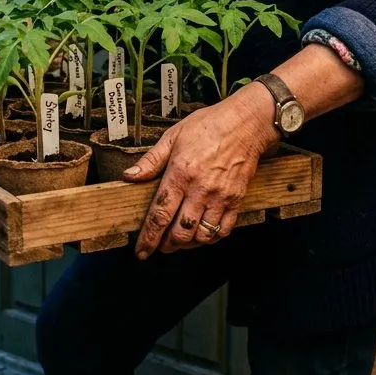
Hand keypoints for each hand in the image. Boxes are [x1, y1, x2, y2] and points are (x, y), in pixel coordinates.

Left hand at [122, 83, 276, 257]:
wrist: (246, 123)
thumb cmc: (209, 126)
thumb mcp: (173, 137)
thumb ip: (150, 161)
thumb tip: (129, 176)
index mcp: (180, 174)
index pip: (160, 214)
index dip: (149, 237)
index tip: (142, 251)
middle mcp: (200, 189)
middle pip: (180, 232)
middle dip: (166, 245)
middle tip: (159, 246)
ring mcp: (220, 197)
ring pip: (202, 235)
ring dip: (188, 244)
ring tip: (179, 241)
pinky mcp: (237, 200)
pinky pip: (224, 230)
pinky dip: (211, 238)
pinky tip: (202, 234)